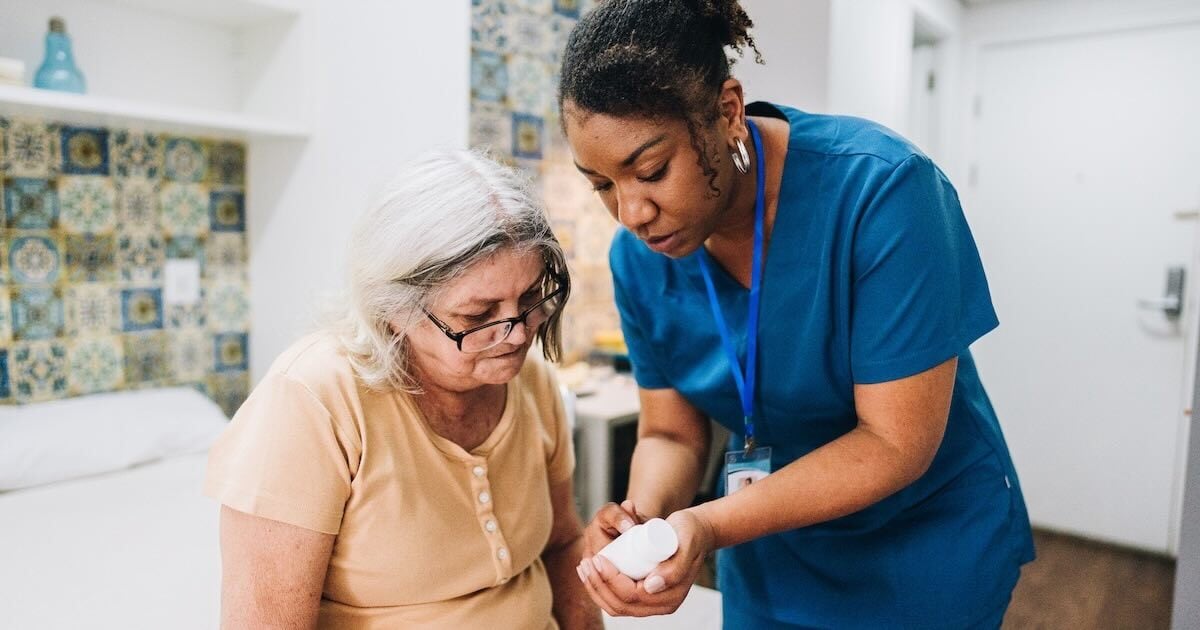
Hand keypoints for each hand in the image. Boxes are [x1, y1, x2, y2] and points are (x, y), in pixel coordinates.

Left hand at [575, 508, 715, 616]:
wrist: (696, 531)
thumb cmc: (690, 532)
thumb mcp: (686, 542)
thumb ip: (675, 566)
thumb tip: (650, 587)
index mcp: (671, 596)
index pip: (631, 596)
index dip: (610, 580)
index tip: (598, 558)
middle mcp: (662, 605)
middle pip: (620, 605)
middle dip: (598, 585)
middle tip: (586, 562)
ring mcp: (653, 603)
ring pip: (616, 607)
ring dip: (596, 590)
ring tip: (583, 567)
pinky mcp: (645, 596)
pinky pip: (618, 602)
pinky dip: (601, 592)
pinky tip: (589, 575)